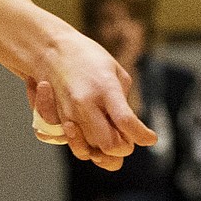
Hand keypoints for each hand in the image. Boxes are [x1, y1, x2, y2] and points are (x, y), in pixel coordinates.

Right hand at [25, 30, 155, 170]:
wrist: (50, 49)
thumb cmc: (86, 56)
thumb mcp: (114, 70)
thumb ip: (123, 100)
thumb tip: (129, 126)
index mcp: (104, 87)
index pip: (126, 122)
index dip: (143, 135)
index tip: (151, 137)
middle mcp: (86, 103)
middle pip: (110, 145)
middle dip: (124, 147)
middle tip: (128, 137)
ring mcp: (70, 113)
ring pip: (93, 150)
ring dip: (106, 150)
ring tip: (111, 135)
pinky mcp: (59, 119)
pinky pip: (77, 146)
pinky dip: (89, 147)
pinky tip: (94, 135)